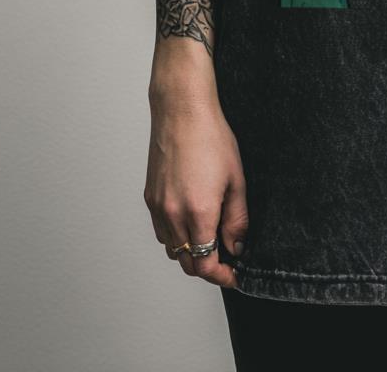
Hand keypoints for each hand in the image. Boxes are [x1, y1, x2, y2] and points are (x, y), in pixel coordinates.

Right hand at [144, 92, 248, 288]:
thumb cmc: (211, 138)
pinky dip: (176, 236)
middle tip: (227, 259)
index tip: (234, 275)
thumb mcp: (236, 179)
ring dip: (191, 252)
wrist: (182, 111)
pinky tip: (191, 221)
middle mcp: (173, 215)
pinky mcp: (149, 198)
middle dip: (208, 267)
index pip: (205, 265)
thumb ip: (237, 219)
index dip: (221, 276)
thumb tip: (237, 246)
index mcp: (198, 212)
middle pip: (187, 263)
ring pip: (172, 249)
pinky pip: (161, 231)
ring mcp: (158, 207)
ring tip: (211, 238)